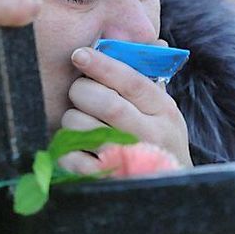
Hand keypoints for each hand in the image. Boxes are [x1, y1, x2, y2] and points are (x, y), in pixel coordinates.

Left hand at [57, 45, 192, 172]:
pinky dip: (66, 150)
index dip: (102, 65)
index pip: (132, 81)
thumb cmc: (158, 142)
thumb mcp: (162, 112)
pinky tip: (74, 147)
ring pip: (83, 127)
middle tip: (79, 93)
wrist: (169, 192)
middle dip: (81, 91)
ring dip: (72, 119)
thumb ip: (148, 81)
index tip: (79, 54)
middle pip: (105, 102)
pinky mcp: (108, 180)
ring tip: (79, 121)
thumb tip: (155, 41)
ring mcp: (130, 160)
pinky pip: (73, 158)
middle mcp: (150, 134)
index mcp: (164, 111)